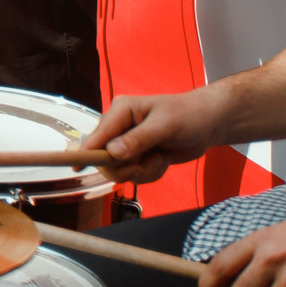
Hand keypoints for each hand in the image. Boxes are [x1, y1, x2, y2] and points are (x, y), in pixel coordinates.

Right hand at [81, 87, 230, 183]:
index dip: (87, 152)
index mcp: (120, 112)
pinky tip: (162, 160)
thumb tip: (113, 153)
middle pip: (105, 159)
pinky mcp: (138, 156)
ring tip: (160, 158)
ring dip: (143, 171)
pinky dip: (150, 173)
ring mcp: (128, 144)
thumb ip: (138, 139)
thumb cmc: (188, 116)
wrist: (209, 124)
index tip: (76, 167)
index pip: (97, 136)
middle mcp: (119, 128)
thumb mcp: (165, 126)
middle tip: (146, 163)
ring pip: (121, 170)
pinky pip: (135, 175)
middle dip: (127, 167)